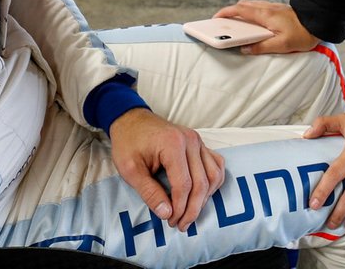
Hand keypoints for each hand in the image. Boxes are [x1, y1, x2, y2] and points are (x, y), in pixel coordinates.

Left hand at [109, 108, 224, 230]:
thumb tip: (167, 213)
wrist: (130, 120)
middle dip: (192, 209)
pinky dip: (212, 182)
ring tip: (189, 213)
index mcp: (172, 144)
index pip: (184, 184)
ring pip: (214, 176)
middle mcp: (190, 141)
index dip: (179, 207)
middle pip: (201, 183)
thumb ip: (149, 192)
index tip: (171, 222)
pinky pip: (216, 164)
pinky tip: (202, 195)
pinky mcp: (200, 143)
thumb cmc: (128, 143)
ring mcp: (198, 140)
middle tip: (180, 224)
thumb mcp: (130, 169)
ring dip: (205, 199)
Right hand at [214, 0, 318, 54]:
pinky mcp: (278, 9)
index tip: (215, 19)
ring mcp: (272, 7)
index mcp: (265, 15)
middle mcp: (267, 8)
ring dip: (240, 13)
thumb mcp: (282, 45)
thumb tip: (245, 49)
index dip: (224, 13)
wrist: (319, 21)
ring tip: (236, 26)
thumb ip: (261, 47)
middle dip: (230, 12)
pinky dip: (250, 14)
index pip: (239, 10)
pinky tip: (253, 25)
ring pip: (250, 6)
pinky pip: (259, 8)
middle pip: (242, 5)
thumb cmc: (303, 33)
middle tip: (223, 24)